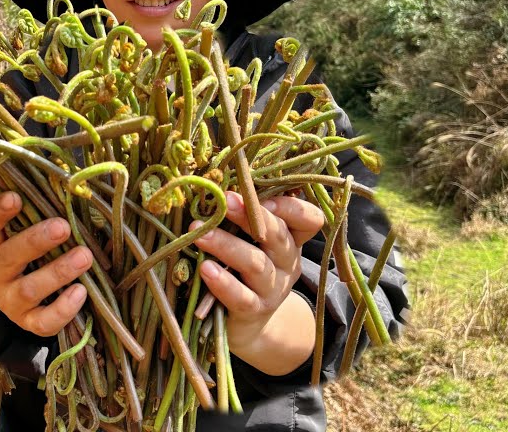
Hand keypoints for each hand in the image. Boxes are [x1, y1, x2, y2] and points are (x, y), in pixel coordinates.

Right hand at [0, 192, 93, 335]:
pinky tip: (81, 292)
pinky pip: (43, 321)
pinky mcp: (28, 323)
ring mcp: (10, 301)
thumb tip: (51, 172)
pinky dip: (63, 309)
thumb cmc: (31, 253)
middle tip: (63, 226)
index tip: (15, 196)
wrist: (25, 301)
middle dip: (35, 241)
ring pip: (28, 289)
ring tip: (85, 256)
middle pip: (8, 258)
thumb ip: (32, 207)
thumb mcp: (24, 231)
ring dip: (57, 271)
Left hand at [191, 191, 324, 375]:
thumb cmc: (243, 270)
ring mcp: (273, 289)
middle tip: (224, 200)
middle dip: (251, 215)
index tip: (258, 195)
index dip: (289, 206)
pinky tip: (205, 269)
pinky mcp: (254, 311)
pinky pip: (241, 296)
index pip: (308, 219)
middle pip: (278, 235)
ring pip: (256, 264)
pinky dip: (223, 282)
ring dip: (226, 245)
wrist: (249, 324)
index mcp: (290, 240)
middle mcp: (287, 263)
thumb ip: (244, 217)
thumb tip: (216, 182)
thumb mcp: (251, 242)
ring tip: (198, 234)